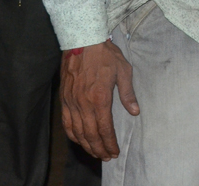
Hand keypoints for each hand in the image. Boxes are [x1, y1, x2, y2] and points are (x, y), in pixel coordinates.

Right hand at [60, 39, 137, 160]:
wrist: (82, 42)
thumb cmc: (106, 55)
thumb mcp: (123, 71)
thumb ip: (128, 93)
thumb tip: (135, 112)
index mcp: (99, 98)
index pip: (104, 128)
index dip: (109, 143)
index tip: (114, 152)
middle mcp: (83, 104)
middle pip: (90, 134)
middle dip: (99, 148)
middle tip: (106, 157)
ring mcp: (71, 102)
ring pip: (77, 131)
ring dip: (86, 145)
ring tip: (95, 152)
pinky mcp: (64, 99)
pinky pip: (66, 122)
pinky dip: (72, 135)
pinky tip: (78, 140)